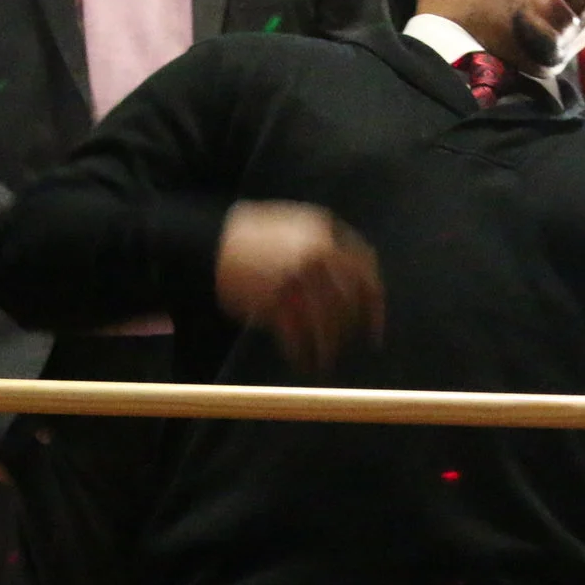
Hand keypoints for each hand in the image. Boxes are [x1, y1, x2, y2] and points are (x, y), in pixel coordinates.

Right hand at [214, 201, 384, 374]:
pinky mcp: (272, 300)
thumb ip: (327, 241)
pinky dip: (302, 353)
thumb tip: (354, 273)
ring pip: (326, 322)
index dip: (374, 302)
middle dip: (351, 327)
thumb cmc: (253, 233)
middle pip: (348, 301)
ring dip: (328, 346)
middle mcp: (315, 255)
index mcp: (325, 232)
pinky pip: (296, 335)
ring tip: (325, 360)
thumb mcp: (297, 223)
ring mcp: (295, 278)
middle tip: (348, 342)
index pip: (365, 270)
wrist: (209, 241)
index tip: (374, 324)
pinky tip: (303, 361)